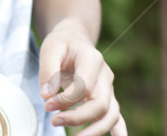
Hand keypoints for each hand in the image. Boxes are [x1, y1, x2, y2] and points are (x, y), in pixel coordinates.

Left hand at [39, 21, 125, 135]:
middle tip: (53, 120)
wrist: (75, 39)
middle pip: (99, 104)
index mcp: (92, 59)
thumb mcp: (50, 47)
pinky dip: (119, 130)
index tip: (47, 103)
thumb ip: (48, 69)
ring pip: (110, 114)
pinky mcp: (108, 97)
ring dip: (95, 131)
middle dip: (77, 117)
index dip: (65, 100)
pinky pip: (117, 116)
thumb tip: (47, 95)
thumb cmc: (62, 43)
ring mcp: (109, 87)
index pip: (84, 87)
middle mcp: (105, 75)